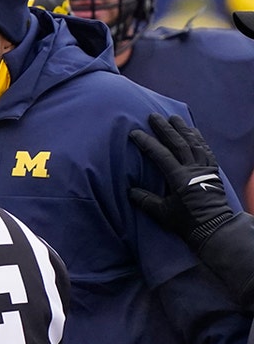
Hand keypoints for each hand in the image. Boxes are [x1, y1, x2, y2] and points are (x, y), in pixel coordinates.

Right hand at [129, 113, 233, 248]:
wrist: (213, 227)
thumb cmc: (185, 221)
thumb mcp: (161, 213)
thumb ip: (145, 200)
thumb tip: (130, 190)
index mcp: (179, 178)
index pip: (161, 155)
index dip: (147, 142)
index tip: (135, 133)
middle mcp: (193, 169)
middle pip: (178, 143)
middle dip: (165, 129)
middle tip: (154, 116)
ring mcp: (205, 168)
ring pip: (194, 143)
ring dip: (183, 129)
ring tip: (173, 117)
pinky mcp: (213, 170)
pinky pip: (206, 150)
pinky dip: (199, 138)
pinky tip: (193, 130)